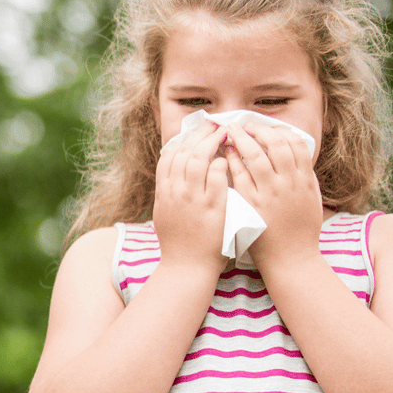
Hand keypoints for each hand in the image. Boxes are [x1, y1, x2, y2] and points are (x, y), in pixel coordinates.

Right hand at [153, 121, 229, 273]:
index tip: (196, 130)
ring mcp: (192, 200)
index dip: (183, 139)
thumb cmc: (179, 242)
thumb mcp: (166, 212)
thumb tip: (177, 169)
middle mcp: (175, 193)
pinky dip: (222, 165)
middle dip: (200, 135)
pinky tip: (229, 159)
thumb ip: (170, 190)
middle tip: (215, 124)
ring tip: (225, 135)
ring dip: (212, 144)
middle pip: (184, 152)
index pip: (169, 156)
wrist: (186, 268)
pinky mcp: (212, 209)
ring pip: (198, 160)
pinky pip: (217, 178)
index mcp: (163, 192)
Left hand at [225, 122, 321, 266]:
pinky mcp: (251, 205)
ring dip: (241, 140)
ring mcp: (270, 194)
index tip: (265, 125)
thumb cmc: (301, 230)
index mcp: (305, 180)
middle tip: (243, 124)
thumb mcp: (310, 198)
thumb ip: (303, 175)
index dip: (278, 130)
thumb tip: (296, 152)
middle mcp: (289, 184)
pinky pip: (239, 177)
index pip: (295, 143)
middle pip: (275, 144)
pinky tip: (223, 154)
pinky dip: (231, 162)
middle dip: (258, 129)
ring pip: (256, 157)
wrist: (291, 260)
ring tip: (229, 132)